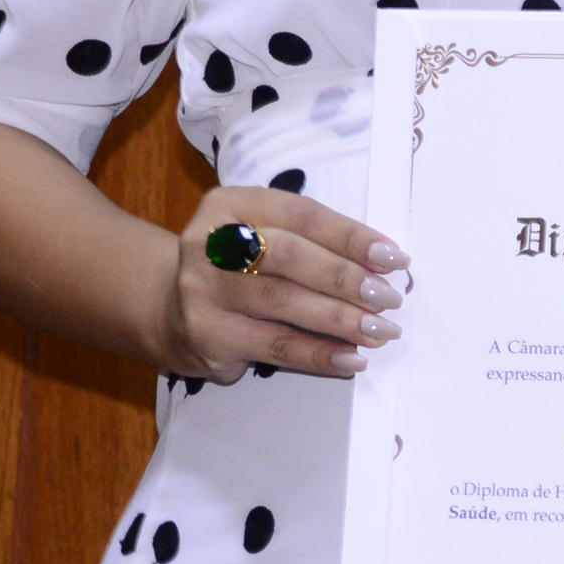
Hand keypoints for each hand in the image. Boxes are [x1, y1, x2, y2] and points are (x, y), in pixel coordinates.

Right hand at [160, 182, 409, 383]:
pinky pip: (273, 345)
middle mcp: (210, 242)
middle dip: (347, 278)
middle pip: (291, 256)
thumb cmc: (238, 270)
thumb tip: (383, 267)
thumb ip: (311, 243)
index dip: (351, 237)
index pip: (302, 215)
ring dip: (340, 318)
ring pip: (283, 302)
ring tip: (380, 331)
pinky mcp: (206, 334)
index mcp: (231, 204)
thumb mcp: (263, 238)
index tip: (393, 258)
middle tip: (389, 298)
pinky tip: (350, 359)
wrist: (170, 312)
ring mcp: (203, 289)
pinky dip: (318, 353)